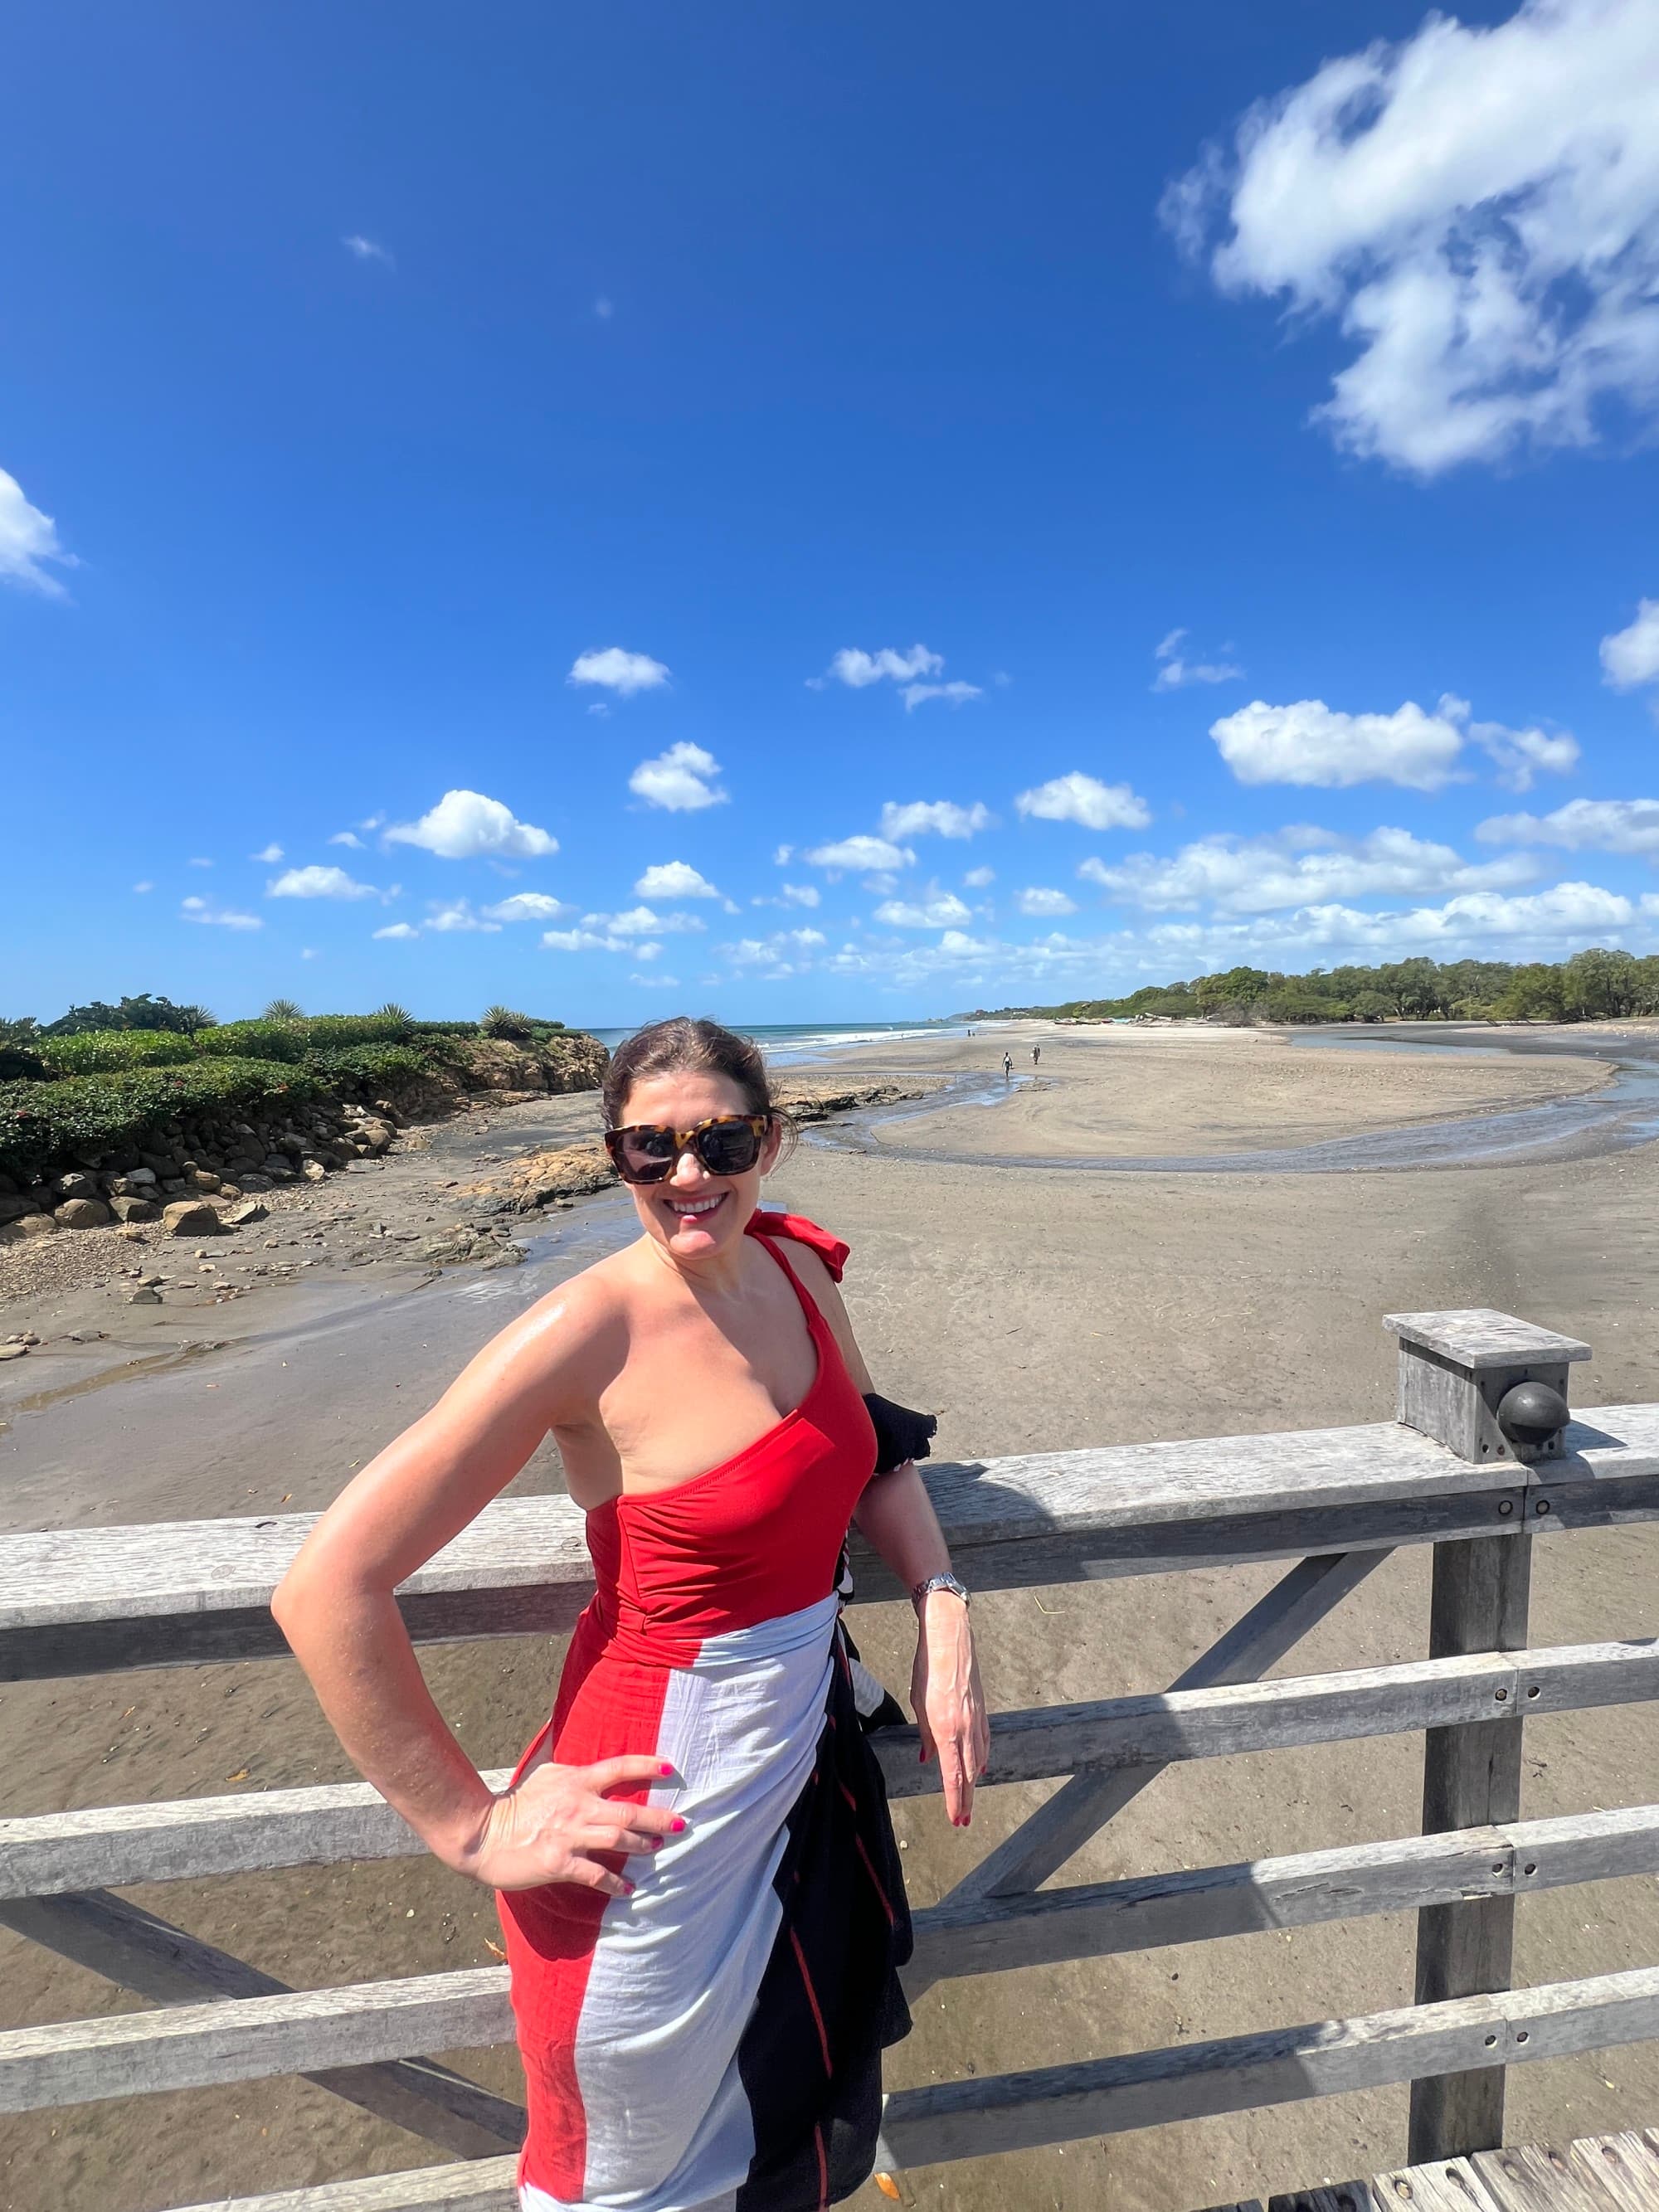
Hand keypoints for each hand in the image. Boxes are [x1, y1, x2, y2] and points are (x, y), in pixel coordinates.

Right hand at [453, 1755, 683, 1894]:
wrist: (482, 1833)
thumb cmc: (515, 1802)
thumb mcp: (543, 1771)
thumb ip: (567, 1761)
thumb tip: (573, 1736)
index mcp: (575, 1781)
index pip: (619, 1768)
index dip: (646, 1766)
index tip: (669, 1767)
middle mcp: (577, 1806)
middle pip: (628, 1812)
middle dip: (658, 1818)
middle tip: (681, 1824)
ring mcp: (569, 1835)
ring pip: (618, 1841)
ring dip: (642, 1847)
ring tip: (658, 1849)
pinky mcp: (560, 1863)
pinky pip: (595, 1874)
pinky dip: (615, 1884)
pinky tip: (629, 1890)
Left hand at [910, 1594, 988, 1827]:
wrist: (950, 1639)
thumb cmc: (928, 1668)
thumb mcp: (918, 1702)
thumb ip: (925, 1734)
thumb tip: (928, 1758)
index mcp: (946, 1729)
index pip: (951, 1774)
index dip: (953, 1798)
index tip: (955, 1818)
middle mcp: (965, 1728)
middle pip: (967, 1772)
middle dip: (965, 1798)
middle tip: (964, 1820)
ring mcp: (976, 1719)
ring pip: (977, 1759)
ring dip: (973, 1782)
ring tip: (969, 1801)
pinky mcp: (981, 1709)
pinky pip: (984, 1741)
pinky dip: (982, 1758)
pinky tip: (980, 1767)